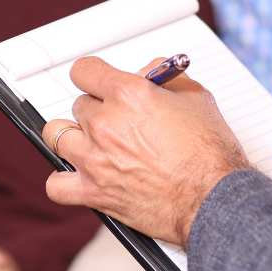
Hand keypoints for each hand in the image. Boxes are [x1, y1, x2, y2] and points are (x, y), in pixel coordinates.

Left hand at [44, 56, 248, 246]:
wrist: (215, 200)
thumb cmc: (210, 153)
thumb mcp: (195, 97)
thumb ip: (164, 77)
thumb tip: (147, 73)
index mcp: (129, 94)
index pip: (84, 70)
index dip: (93, 74)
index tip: (97, 81)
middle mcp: (106, 122)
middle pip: (79, 105)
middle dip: (97, 109)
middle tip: (117, 121)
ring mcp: (96, 158)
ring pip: (58, 135)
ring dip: (74, 137)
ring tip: (92, 144)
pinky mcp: (94, 192)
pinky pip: (56, 185)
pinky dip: (63, 181)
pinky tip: (77, 177)